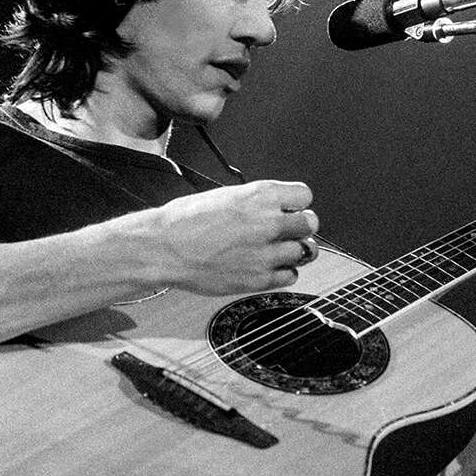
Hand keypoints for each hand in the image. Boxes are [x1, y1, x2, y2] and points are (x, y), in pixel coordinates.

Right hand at [153, 180, 318, 294]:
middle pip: (311, 224)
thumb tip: (281, 208)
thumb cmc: (186, 220)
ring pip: (305, 252)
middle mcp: (269, 223)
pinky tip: (267, 265)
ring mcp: (266, 254)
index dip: (296, 202)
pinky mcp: (260, 279)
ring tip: (276, 249)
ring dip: (294, 250)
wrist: (164, 248)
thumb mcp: (227, 195)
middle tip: (287, 229)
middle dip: (300, 226)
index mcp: (261, 196)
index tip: (289, 208)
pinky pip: (291, 276)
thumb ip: (259, 202)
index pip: (305, 196)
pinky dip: (283, 271)